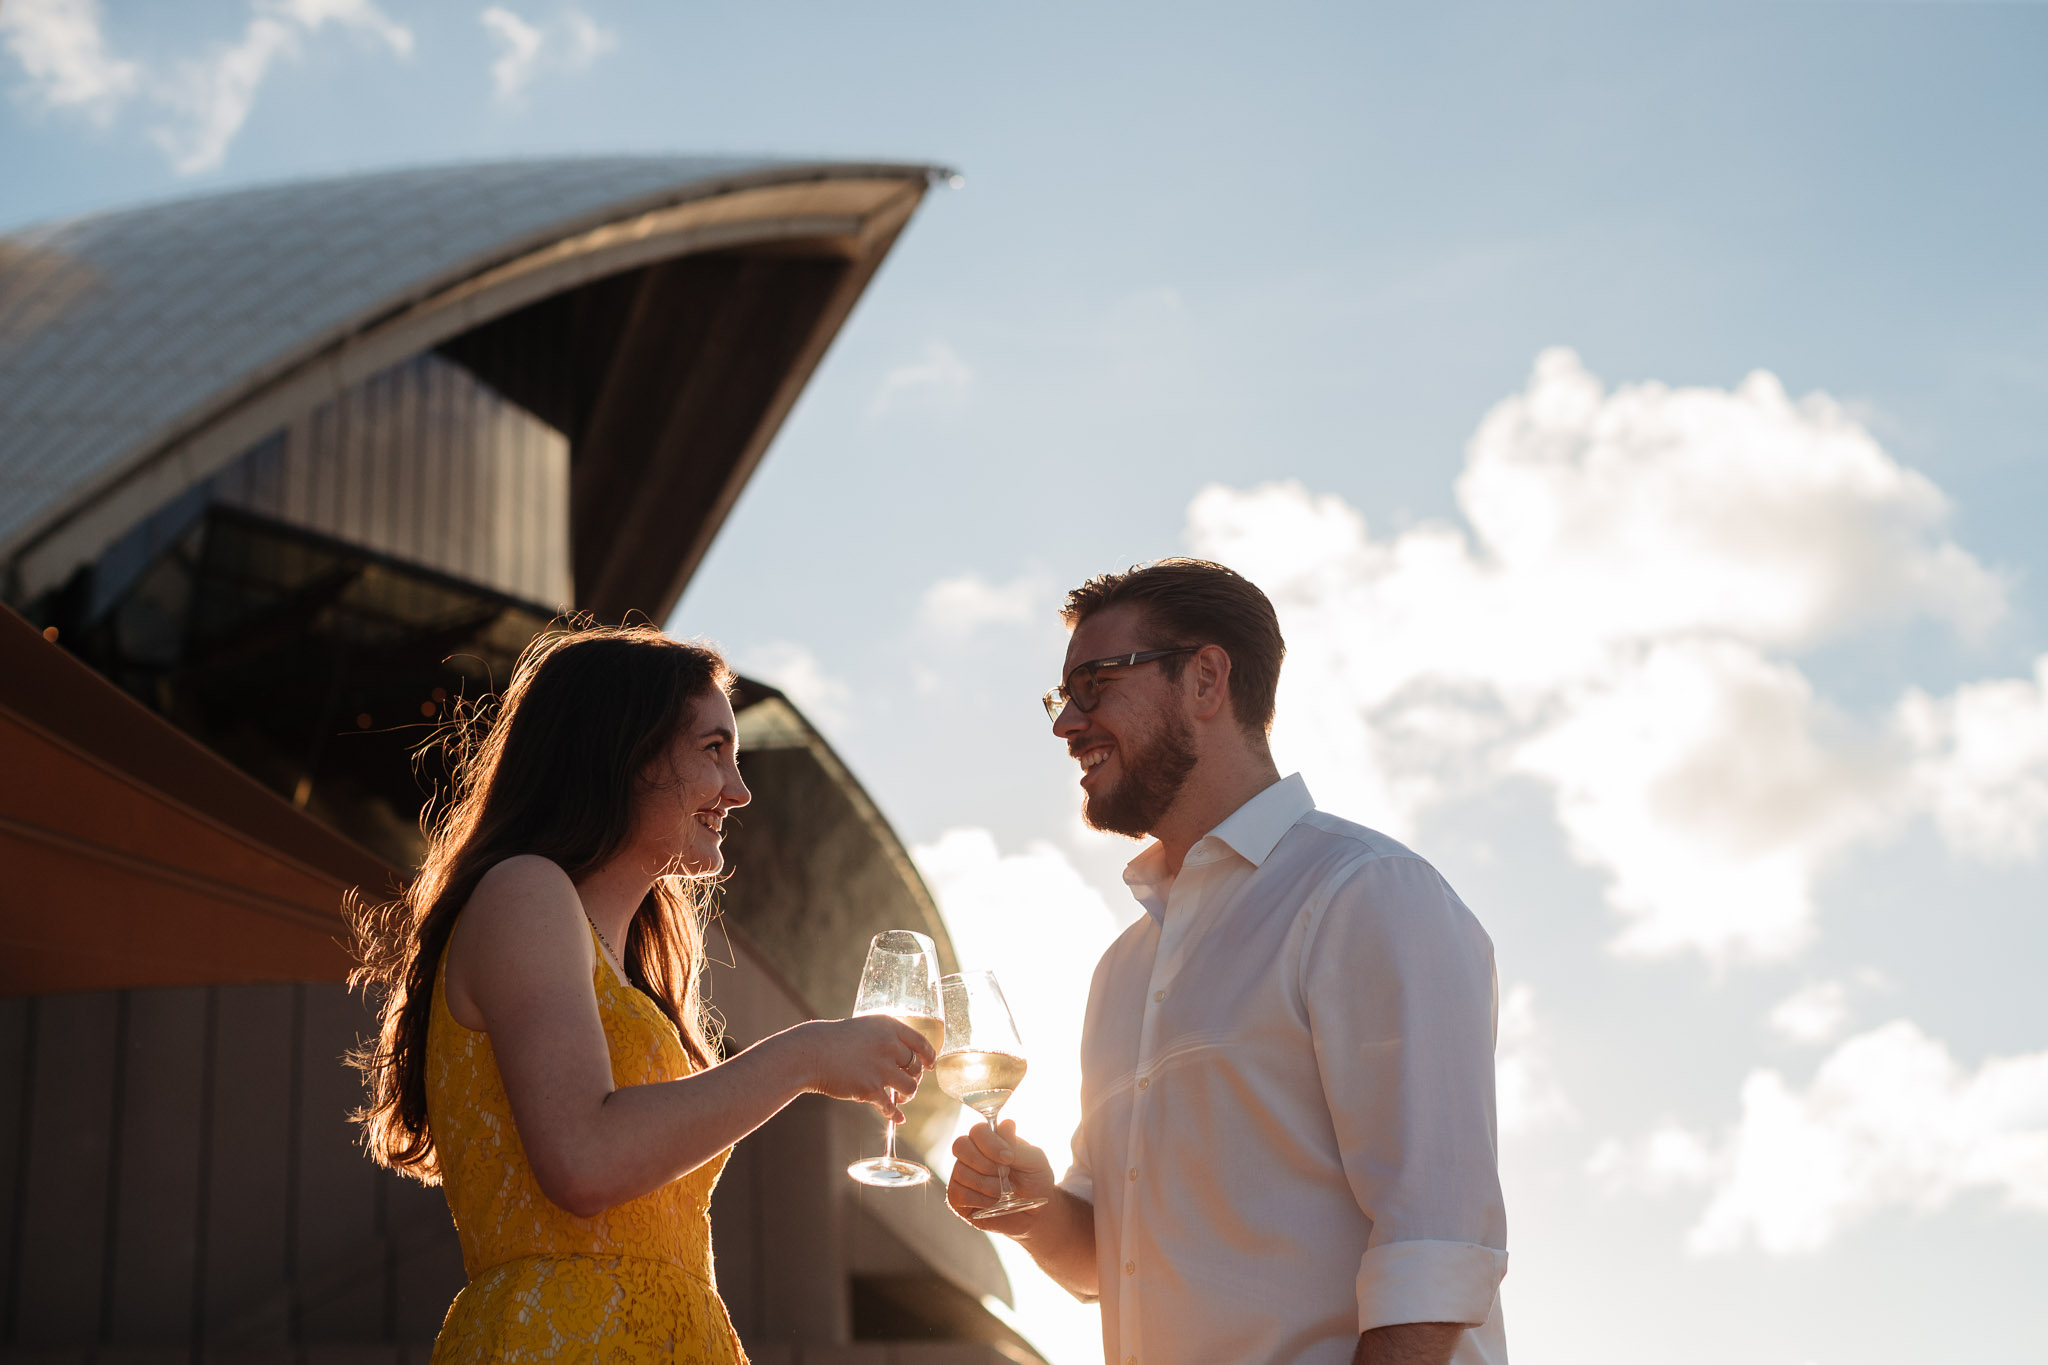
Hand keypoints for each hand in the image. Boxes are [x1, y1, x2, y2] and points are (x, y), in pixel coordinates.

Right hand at [794, 1015, 935, 1121]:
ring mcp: (880, 1068)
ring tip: (900, 1098)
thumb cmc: (836, 1041)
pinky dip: (895, 1115)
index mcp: (889, 1027)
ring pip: (910, 1088)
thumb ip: (886, 1038)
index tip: (930, 1065)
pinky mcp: (870, 1089)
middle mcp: (889, 1045)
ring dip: (908, 1096)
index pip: (922, 1043)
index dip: (930, 1056)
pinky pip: (891, 1106)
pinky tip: (897, 1118)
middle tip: (906, 1083)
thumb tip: (907, 1055)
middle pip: (916, 1067)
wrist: (811, 1053)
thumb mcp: (865, 1029)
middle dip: (914, 1078)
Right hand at [948, 1119, 1056, 1233]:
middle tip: (1006, 1174)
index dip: (990, 1143)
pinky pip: (959, 1194)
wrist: (1036, 1213)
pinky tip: (994, 1202)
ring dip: (987, 1184)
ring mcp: (962, 1175)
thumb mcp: (1034, 1161)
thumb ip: (1017, 1146)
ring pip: (961, 1172)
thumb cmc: (1035, 1182)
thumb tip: (1006, 1124)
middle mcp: (972, 1154)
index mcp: (990, 1140)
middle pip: (960, 1145)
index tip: (1009, 1158)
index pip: (977, 1131)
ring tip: (1005, 1192)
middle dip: (984, 1163)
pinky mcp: (958, 1199)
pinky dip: (981, 1199)